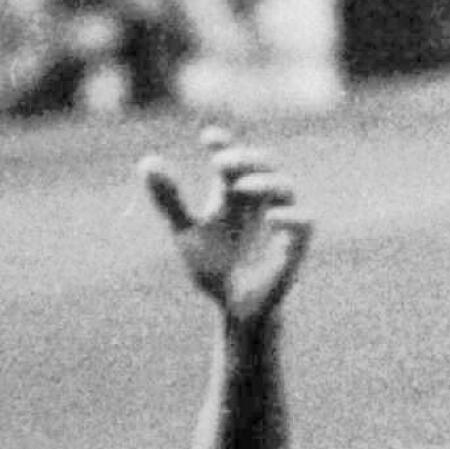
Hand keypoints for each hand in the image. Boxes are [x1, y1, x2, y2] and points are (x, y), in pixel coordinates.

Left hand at [141, 125, 310, 326]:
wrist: (234, 310)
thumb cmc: (214, 268)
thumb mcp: (186, 233)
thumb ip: (170, 201)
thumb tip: (144, 162)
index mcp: (234, 192)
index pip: (232, 156)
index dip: (224, 143)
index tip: (207, 138)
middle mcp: (260, 199)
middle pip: (262, 163)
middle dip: (244, 158)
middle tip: (221, 162)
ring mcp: (281, 219)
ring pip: (285, 186)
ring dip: (265, 181)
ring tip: (241, 186)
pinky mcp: (296, 245)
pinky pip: (305, 222)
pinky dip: (291, 217)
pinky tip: (273, 217)